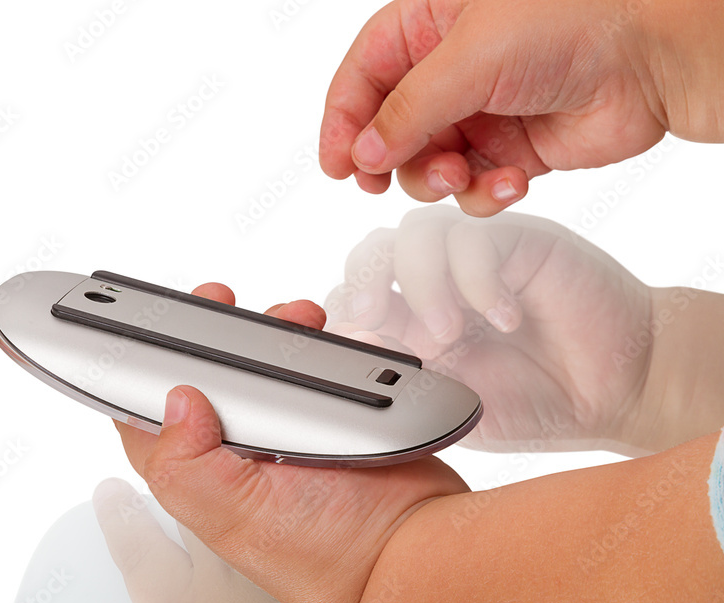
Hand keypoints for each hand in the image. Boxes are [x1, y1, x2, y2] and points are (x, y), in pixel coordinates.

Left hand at [112, 283, 469, 602]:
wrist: (411, 548)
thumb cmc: (324, 553)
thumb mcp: (239, 516)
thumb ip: (190, 467)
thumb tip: (176, 401)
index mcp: (201, 474)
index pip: (146, 415)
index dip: (140, 368)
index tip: (152, 327)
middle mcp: (237, 451)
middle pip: (206, 376)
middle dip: (211, 334)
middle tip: (220, 302)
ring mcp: (283, 431)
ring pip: (260, 365)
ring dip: (268, 333)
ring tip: (292, 317)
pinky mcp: (325, 416)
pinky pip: (310, 366)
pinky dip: (313, 345)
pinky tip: (322, 335)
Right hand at [319, 0, 723, 215]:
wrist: (653, 56)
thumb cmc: (571, 20)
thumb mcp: (470, 57)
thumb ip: (408, 110)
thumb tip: (363, 155)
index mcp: (429, 25)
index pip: (363, 75)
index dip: (343, 120)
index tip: (336, 164)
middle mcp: (449, 71)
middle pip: (390, 130)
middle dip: (393, 160)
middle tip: (385, 181)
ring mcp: (479, 113)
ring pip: (428, 166)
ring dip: (439, 180)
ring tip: (463, 175)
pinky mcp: (510, 152)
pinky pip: (474, 187)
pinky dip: (485, 193)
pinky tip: (511, 180)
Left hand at [324, 205, 657, 453]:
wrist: (618, 389)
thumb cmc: (535, 401)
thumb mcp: (451, 403)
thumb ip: (400, 376)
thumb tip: (348, 342)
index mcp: (407, 322)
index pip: (351, 293)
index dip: (339, 309)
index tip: (347, 341)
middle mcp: (434, 284)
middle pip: (371, 251)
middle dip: (362, 279)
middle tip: (371, 317)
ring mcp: (473, 258)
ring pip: (414, 233)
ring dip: (421, 283)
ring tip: (449, 333)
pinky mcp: (515, 241)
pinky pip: (472, 238)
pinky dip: (477, 278)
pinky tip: (506, 317)